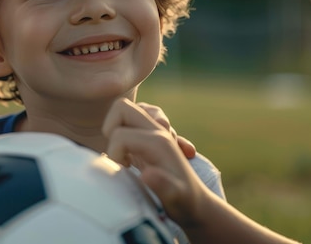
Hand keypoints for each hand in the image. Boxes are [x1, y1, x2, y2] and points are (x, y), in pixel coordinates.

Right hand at [102, 98, 205, 226]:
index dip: (113, 153)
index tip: (124, 170)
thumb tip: (148, 174)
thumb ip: (164, 187)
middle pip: (122, 107)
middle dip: (112, 129)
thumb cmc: (185, 203)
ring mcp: (155, 129)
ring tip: (129, 153)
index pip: (119, 135)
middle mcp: (158, 130)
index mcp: (159, 141)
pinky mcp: (150, 135)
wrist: (199, 203)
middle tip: (121, 153)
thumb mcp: (176, 199)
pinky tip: (136, 154)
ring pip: (126, 109)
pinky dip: (129, 130)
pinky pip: (133, 118)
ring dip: (121, 129)